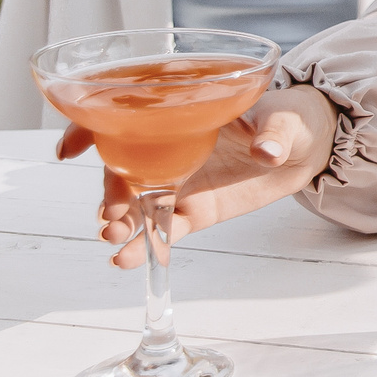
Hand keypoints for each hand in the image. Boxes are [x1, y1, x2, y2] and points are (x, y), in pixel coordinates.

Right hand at [56, 84, 337, 267]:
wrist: (307, 148)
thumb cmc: (288, 118)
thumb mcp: (282, 119)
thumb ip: (272, 134)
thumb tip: (268, 151)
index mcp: (179, 115)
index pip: (124, 119)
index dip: (89, 130)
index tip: (68, 150)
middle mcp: (169, 149)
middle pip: (123, 169)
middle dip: (109, 193)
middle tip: (109, 216)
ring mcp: (179, 182)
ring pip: (137, 203)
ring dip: (119, 222)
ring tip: (113, 240)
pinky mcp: (193, 211)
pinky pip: (162, 229)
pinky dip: (145, 245)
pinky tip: (127, 260)